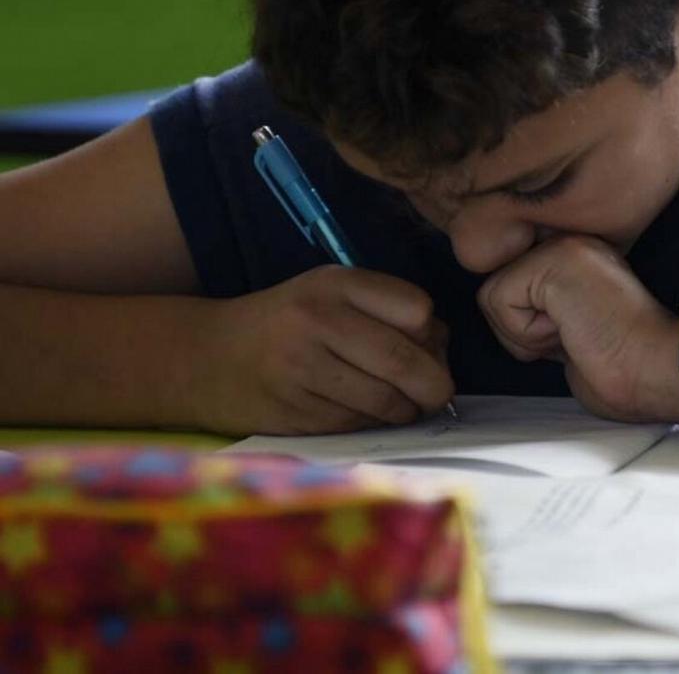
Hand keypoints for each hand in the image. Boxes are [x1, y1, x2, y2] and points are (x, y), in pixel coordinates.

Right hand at [185, 266, 452, 435]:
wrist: (205, 358)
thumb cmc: (287, 325)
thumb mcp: (331, 295)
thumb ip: (387, 311)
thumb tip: (442, 348)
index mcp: (334, 284)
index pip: (416, 310)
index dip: (433, 334)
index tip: (429, 345)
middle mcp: (317, 321)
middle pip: (405, 361)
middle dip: (434, 385)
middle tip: (437, 393)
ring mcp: (302, 369)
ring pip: (385, 401)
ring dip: (405, 410)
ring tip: (401, 405)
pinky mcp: (294, 411)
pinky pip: (357, 424)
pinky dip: (373, 424)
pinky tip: (363, 412)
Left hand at [477, 235, 678, 422]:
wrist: (660, 369)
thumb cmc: (627, 367)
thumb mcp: (573, 331)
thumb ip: (544, 314)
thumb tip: (511, 317)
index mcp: (577, 259)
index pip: (513, 289)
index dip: (529, 329)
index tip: (576, 340)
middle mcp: (569, 243)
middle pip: (497, 290)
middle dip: (521, 331)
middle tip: (574, 337)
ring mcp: (562, 246)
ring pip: (491, 295)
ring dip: (525, 334)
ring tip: (575, 333)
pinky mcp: (552, 260)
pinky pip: (498, 300)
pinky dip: (526, 332)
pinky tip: (571, 330)